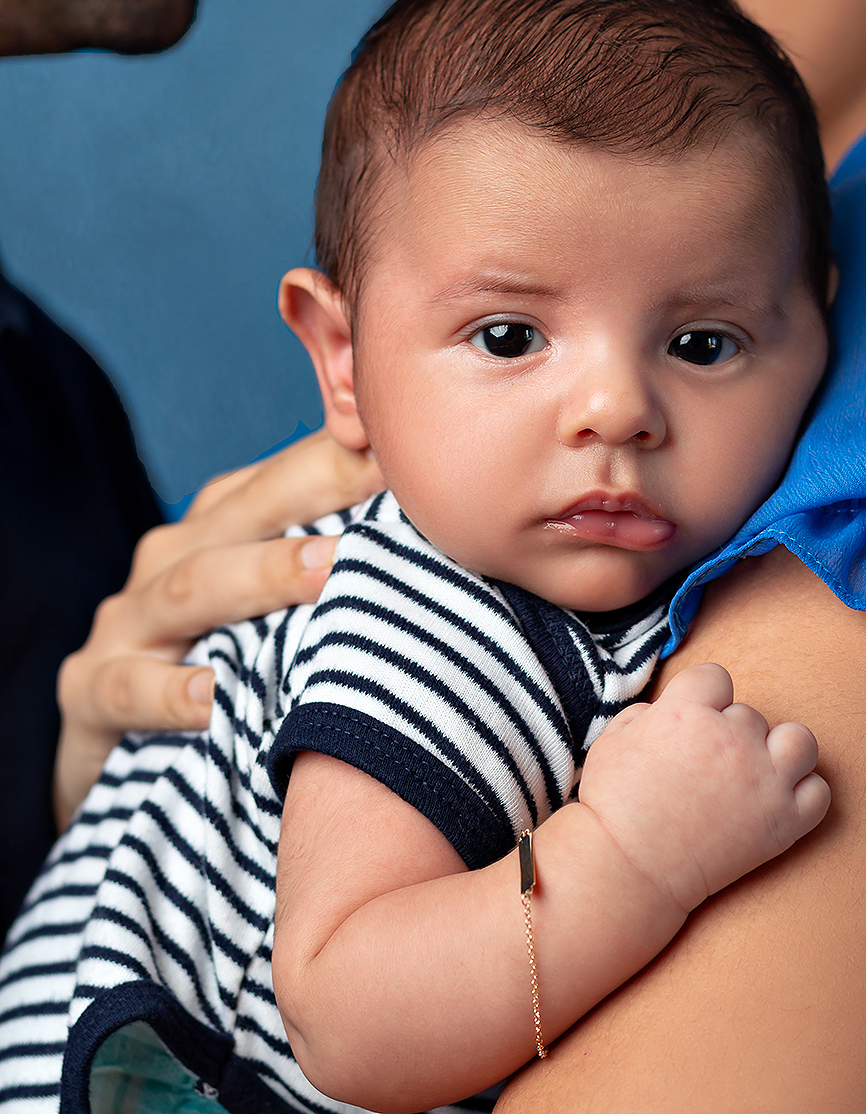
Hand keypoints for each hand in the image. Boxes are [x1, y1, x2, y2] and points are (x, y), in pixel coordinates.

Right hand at [54, 429, 382, 827]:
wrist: (111, 747)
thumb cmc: (223, 666)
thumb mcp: (272, 613)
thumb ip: (338, 570)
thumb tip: (451, 542)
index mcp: (222, 526)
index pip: (287, 475)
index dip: (347, 454)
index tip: (412, 442)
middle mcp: (174, 557)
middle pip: (244, 512)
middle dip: (316, 489)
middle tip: (388, 482)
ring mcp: (128, 622)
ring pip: (191, 585)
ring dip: (260, 576)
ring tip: (327, 574)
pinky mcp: (89, 690)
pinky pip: (127, 685)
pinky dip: (170, 691)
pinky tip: (211, 697)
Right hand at [577, 662, 830, 913]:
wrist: (628, 870)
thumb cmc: (612, 805)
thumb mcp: (612, 738)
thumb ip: (647, 712)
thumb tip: (667, 711)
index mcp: (688, 712)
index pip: (716, 677)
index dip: (702, 699)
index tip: (690, 725)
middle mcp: (732, 740)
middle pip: (749, 715)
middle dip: (730, 736)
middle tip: (706, 769)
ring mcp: (763, 781)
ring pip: (800, 742)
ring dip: (781, 752)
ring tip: (756, 774)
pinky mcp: (783, 822)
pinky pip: (818, 792)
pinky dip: (801, 795)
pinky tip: (773, 804)